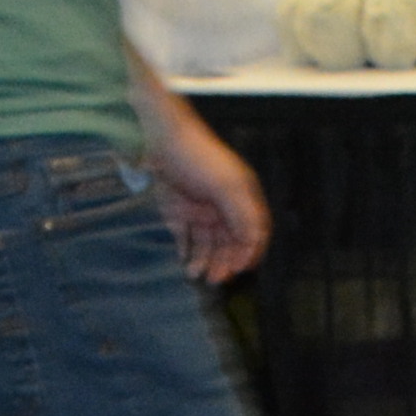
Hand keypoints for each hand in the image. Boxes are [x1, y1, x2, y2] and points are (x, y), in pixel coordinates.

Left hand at [142, 102, 269, 280]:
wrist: (160, 137)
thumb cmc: (198, 156)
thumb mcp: (227, 185)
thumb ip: (243, 214)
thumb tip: (255, 242)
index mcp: (242, 197)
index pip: (254, 233)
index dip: (250, 252)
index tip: (241, 269)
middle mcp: (224, 207)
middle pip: (231, 243)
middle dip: (225, 261)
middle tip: (215, 279)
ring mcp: (201, 211)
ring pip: (208, 244)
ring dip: (205, 260)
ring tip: (194, 273)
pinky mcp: (179, 213)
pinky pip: (185, 239)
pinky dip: (186, 251)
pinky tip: (184, 260)